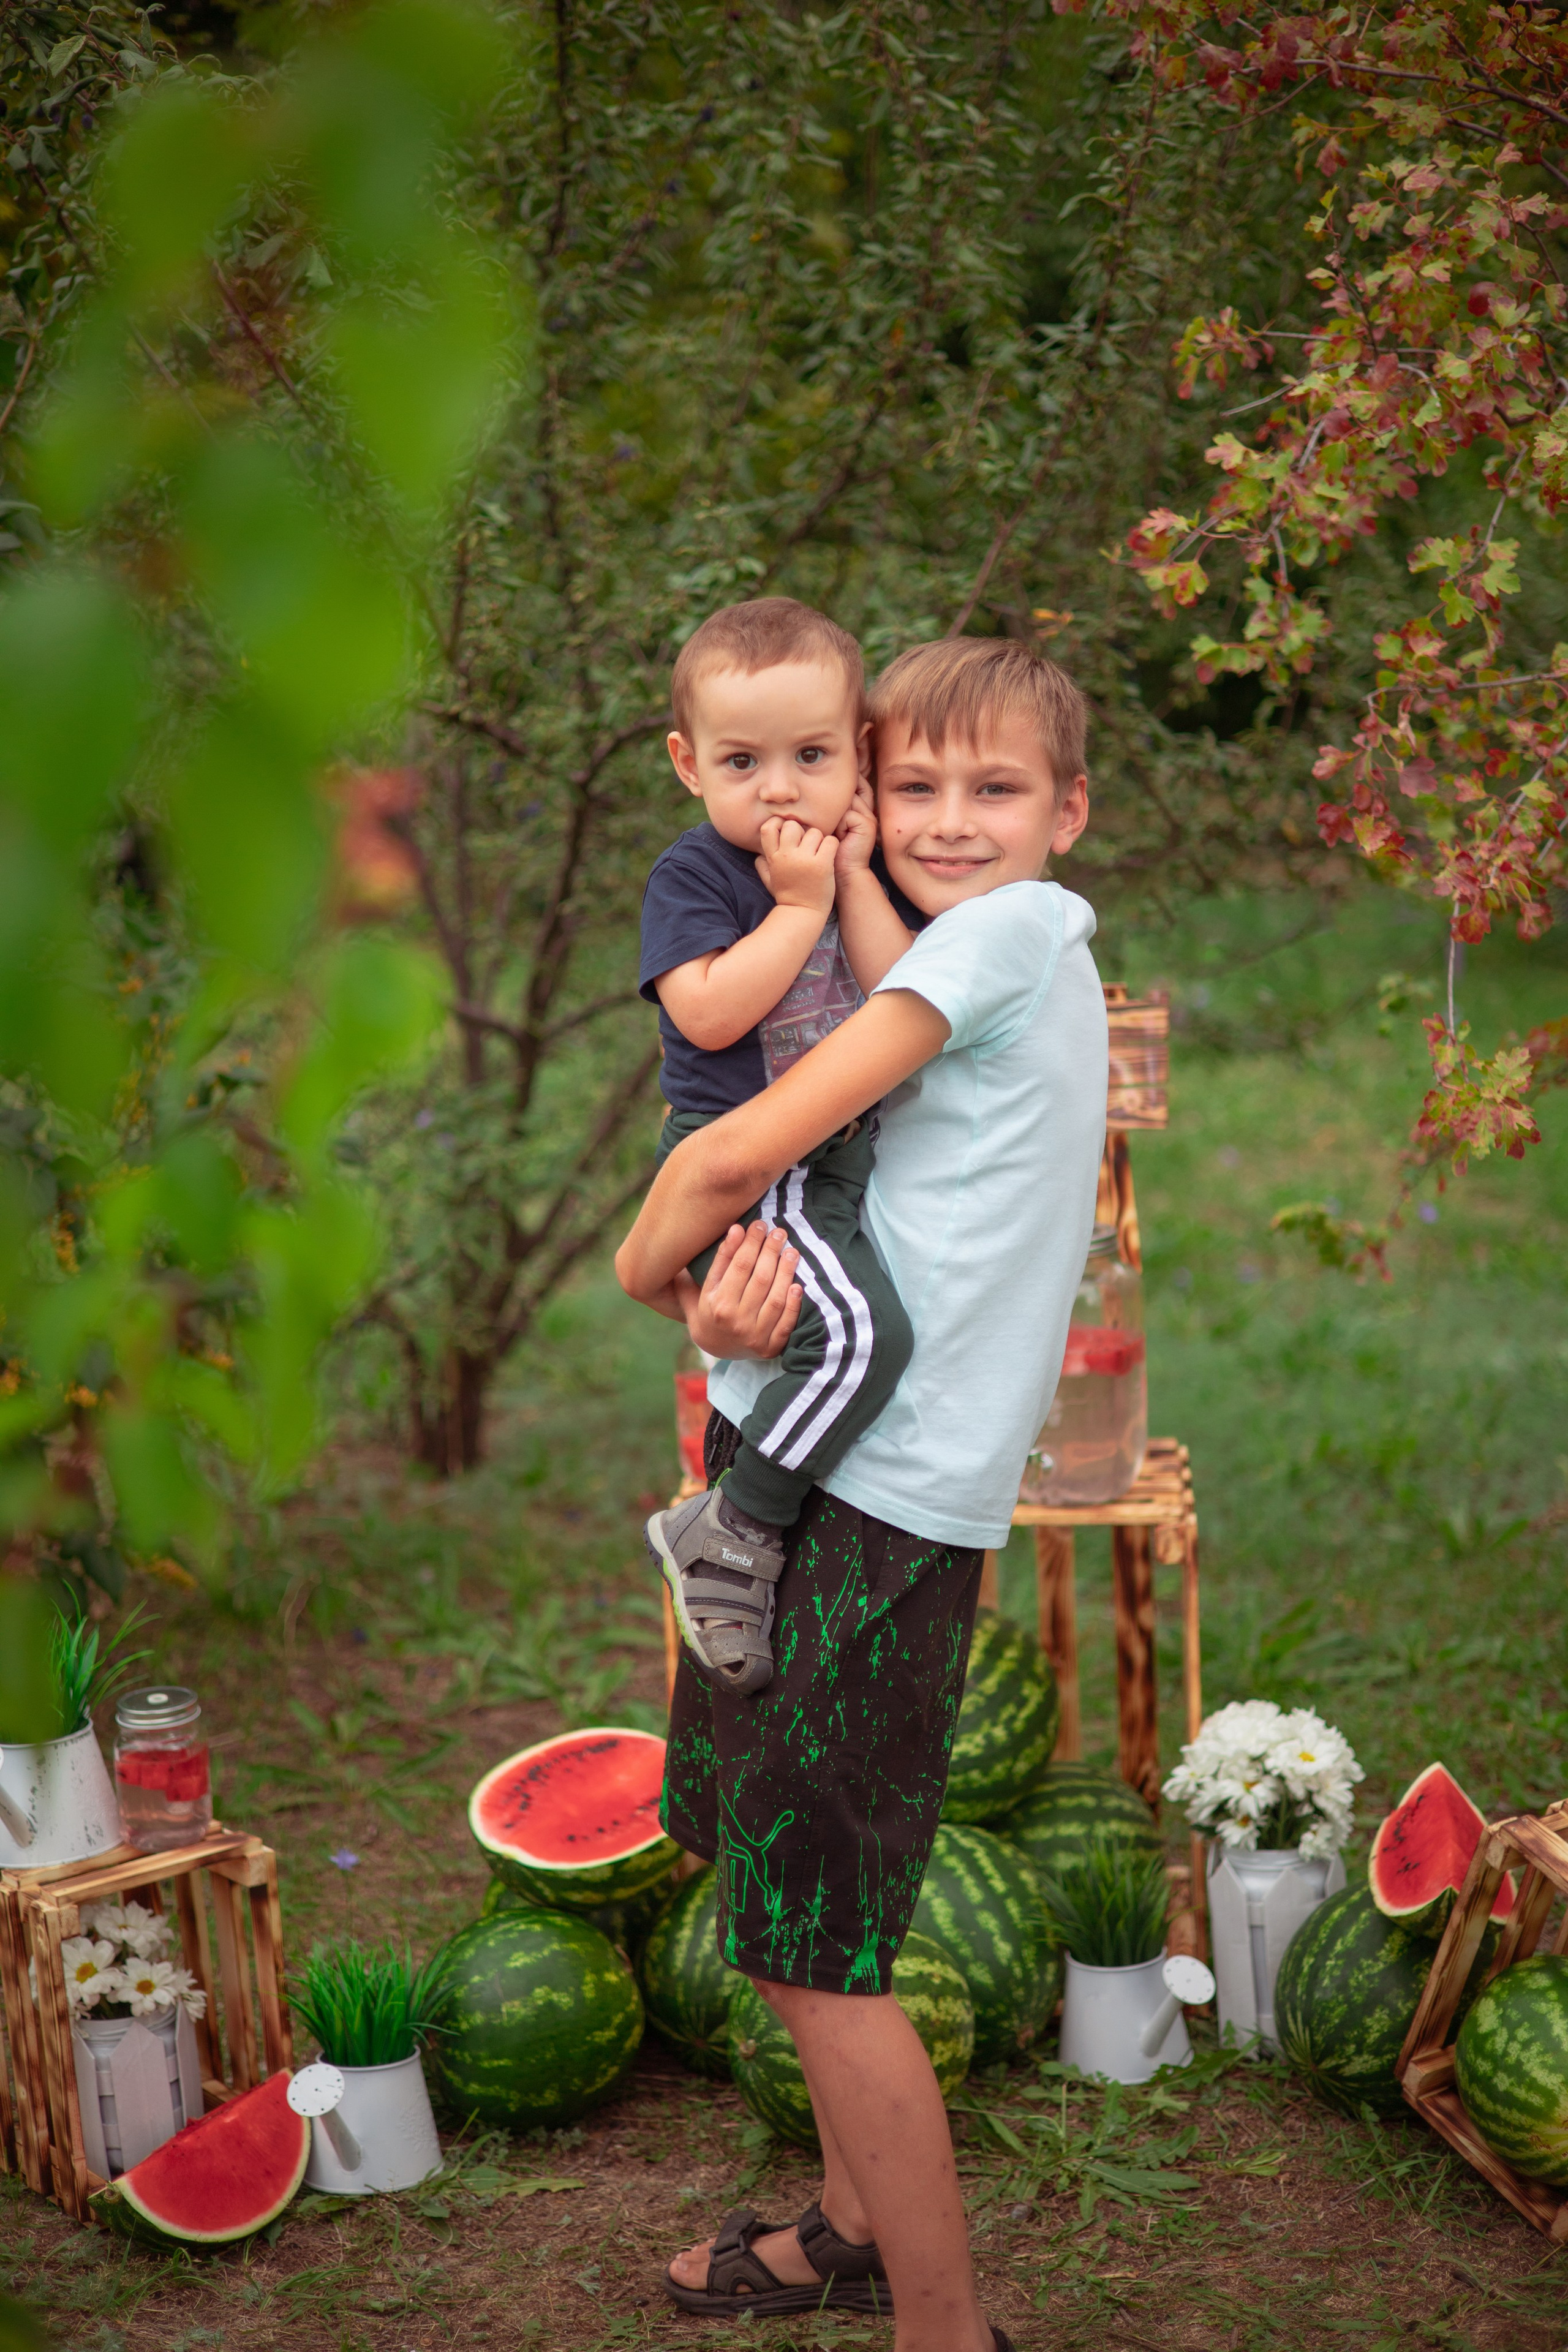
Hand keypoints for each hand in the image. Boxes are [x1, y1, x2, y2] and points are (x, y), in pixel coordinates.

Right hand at [675, 1221, 802, 1360]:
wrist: (715, 1348)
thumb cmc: (708, 1310)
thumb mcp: (703, 1286)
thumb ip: (718, 1259)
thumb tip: (735, 1228)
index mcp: (716, 1304)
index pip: (740, 1265)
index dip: (751, 1242)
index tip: (759, 1225)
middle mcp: (735, 1321)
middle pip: (760, 1278)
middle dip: (771, 1251)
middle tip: (779, 1232)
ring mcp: (754, 1336)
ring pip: (775, 1298)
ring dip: (786, 1271)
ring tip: (791, 1251)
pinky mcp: (769, 1348)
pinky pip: (786, 1323)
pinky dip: (793, 1304)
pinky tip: (797, 1285)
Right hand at [755, 818, 836, 916]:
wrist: (802, 913)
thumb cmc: (788, 895)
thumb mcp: (770, 880)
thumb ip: (762, 866)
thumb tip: (758, 855)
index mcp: (773, 857)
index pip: (768, 827)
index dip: (779, 824)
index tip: (787, 834)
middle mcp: (787, 856)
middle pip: (792, 825)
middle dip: (801, 831)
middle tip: (807, 845)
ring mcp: (804, 860)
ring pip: (814, 832)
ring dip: (819, 840)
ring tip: (819, 854)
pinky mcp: (822, 865)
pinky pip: (830, 841)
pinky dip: (832, 845)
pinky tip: (829, 856)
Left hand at [834, 780, 877, 874]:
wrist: (845, 871)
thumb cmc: (834, 849)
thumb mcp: (832, 825)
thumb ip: (833, 808)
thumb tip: (820, 790)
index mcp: (862, 810)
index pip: (858, 786)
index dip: (848, 784)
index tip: (830, 788)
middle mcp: (868, 811)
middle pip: (852, 791)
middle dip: (838, 798)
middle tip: (832, 819)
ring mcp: (869, 817)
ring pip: (847, 802)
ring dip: (835, 815)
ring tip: (835, 831)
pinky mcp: (867, 825)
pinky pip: (847, 815)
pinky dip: (839, 826)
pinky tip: (841, 838)